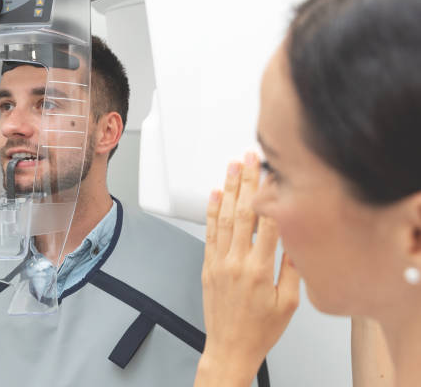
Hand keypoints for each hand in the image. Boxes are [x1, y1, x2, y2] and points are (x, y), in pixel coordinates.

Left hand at [194, 154, 299, 386]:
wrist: (230, 348)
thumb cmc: (260, 330)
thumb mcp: (288, 303)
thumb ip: (293, 269)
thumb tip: (298, 239)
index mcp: (260, 270)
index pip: (267, 222)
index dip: (272, 194)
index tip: (276, 173)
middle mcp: (236, 262)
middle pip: (244, 213)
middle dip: (248, 181)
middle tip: (251, 158)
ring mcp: (219, 263)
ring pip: (224, 218)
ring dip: (228, 190)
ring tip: (232, 167)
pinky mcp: (208, 266)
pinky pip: (209, 233)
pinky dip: (211, 212)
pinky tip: (214, 195)